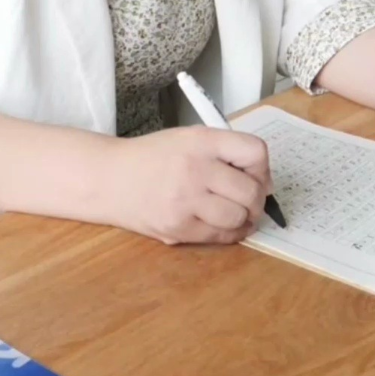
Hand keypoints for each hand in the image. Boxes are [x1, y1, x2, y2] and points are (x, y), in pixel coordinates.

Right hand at [100, 127, 272, 244]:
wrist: (109, 178)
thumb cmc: (154, 157)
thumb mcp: (188, 139)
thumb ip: (225, 152)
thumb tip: (265, 184)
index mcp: (201, 141)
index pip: (255, 152)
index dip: (262, 167)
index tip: (256, 175)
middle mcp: (194, 169)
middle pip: (251, 191)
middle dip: (256, 199)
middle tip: (248, 200)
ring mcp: (185, 201)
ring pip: (239, 217)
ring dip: (244, 218)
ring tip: (236, 213)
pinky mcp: (178, 228)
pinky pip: (220, 236)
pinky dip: (229, 233)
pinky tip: (222, 224)